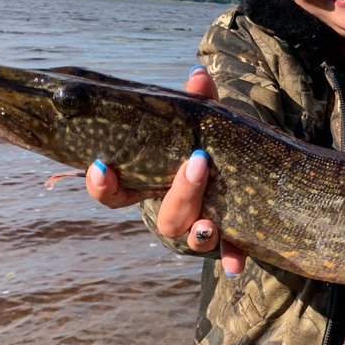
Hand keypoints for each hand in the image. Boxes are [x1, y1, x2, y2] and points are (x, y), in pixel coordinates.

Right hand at [85, 66, 247, 273]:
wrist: (242, 172)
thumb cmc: (207, 146)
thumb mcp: (202, 125)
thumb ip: (198, 104)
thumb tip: (198, 76)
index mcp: (152, 183)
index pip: (114, 192)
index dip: (102, 185)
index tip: (101, 166)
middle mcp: (170, 211)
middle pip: (162, 217)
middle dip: (177, 194)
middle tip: (196, 165)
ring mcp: (196, 228)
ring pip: (188, 238)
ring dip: (198, 232)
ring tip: (208, 223)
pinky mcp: (226, 237)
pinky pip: (227, 253)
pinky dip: (232, 258)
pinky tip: (236, 268)